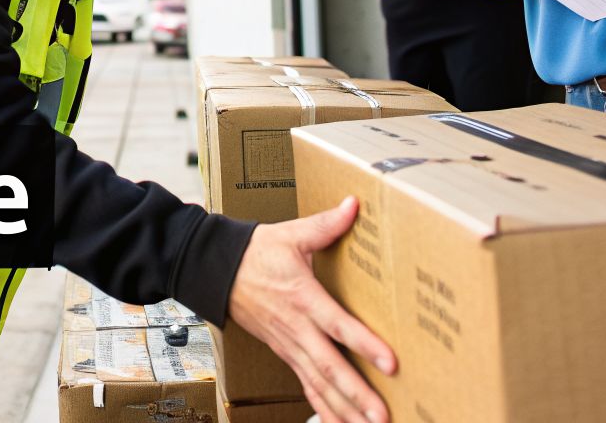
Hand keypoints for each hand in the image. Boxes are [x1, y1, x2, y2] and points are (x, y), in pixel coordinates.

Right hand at [228, 196, 395, 422]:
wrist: (216, 271)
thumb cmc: (255, 253)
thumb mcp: (291, 234)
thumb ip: (326, 225)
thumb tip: (354, 205)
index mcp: (302, 297)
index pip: (337, 325)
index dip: (363, 344)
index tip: (390, 362)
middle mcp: (296, 328)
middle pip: (329, 367)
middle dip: (357, 393)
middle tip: (383, 413)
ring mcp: (289, 345)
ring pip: (318, 384)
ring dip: (344, 409)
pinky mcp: (285, 353)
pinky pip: (306, 387)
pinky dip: (325, 409)